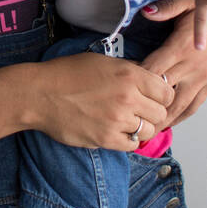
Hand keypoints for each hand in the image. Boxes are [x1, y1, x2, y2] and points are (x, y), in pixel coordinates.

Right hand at [32, 52, 174, 150]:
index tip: (153, 99)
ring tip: (126, 122)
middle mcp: (128, 97)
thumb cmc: (67, 74)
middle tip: (139, 112)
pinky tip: (116, 132)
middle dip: (152, 113)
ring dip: (140, 128)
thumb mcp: (103, 62)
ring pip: (149, 131)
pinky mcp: (105, 139)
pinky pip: (132, 145)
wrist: (39, 94)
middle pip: (160, 114)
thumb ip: (130, 70)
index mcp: (130, 74)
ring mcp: (118, 120)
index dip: (161, 96)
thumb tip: (150, 80)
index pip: (166, 92)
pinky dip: (127, 140)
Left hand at [137, 0, 206, 127]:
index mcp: (181, 47)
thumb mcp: (187, 1)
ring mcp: (203, 78)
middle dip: (144, 108)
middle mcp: (192, 66)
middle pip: (163, 94)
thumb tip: (146, 11)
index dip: (135, 82)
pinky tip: (169, 123)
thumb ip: (166, 7)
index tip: (120, 91)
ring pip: (179, 106)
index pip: (152, 70)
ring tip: (144, 131)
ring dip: (162, 119)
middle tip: (125, 120)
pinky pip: (195, 105)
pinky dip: (181, 117)